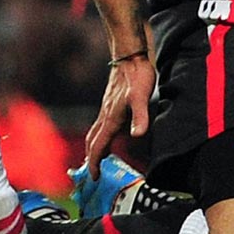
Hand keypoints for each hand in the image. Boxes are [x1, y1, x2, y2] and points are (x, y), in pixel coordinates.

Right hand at [84, 43, 153, 167]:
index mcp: (111, 118)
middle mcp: (105, 115)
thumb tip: (137, 135)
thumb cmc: (137, 76)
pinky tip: (110, 136)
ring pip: (95, 132)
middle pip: (92, 141)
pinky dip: (101, 136)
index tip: (94, 177)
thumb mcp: (141, 97)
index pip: (98, 145)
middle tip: (93, 173)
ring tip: (99, 160)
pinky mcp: (110, 103)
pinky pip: (101, 125)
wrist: (130, 56)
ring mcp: (106, 109)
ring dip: (95, 147)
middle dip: (91, 158)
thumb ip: (140, 117)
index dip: (95, 162)